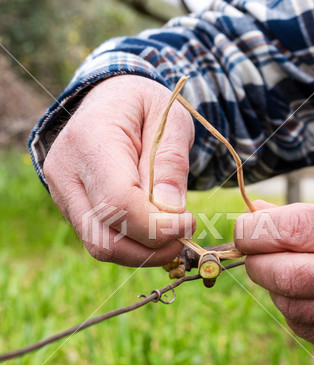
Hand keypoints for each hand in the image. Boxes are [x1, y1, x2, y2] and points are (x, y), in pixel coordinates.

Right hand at [43, 75, 194, 265]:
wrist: (109, 100)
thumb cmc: (143, 106)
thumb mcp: (170, 120)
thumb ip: (171, 163)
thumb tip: (171, 212)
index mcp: (90, 140)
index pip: (119, 203)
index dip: (158, 226)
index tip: (189, 223)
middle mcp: (66, 172)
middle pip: (104, 237)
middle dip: (152, 248)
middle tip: (184, 234)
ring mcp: (63, 193)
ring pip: (100, 246)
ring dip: (143, 252)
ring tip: (172, 233)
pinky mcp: (69, 207)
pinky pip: (100, 240)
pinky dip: (132, 245)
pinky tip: (153, 228)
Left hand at [234, 201, 313, 364]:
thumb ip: (303, 216)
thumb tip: (254, 212)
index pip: (291, 229)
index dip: (256, 229)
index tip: (245, 228)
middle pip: (284, 275)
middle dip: (259, 262)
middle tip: (258, 251)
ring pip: (289, 306)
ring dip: (277, 287)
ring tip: (295, 270)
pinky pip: (304, 327)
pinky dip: (296, 308)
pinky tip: (313, 293)